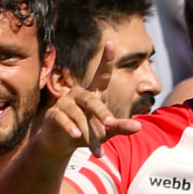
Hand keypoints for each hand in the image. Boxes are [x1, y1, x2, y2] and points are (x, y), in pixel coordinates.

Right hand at [34, 44, 138, 160]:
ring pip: (79, 115)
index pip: (101, 74)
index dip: (106, 59)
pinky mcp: (53, 114)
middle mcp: (78, 94)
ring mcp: (64, 102)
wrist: (62, 144)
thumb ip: (121, 127)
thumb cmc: (88, 132)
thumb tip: (139, 127)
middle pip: (92, 101)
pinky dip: (70, 127)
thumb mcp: (107, 131)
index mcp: (93, 94)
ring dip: (89, 134)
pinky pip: (62, 118)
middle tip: (111, 125)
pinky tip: (76, 135)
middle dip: (102, 114)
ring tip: (97, 150)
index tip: (111, 43)